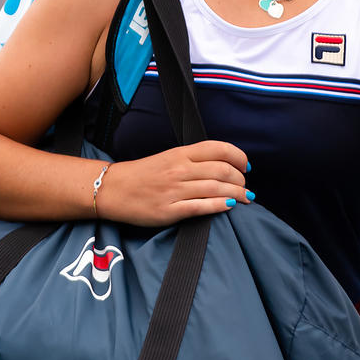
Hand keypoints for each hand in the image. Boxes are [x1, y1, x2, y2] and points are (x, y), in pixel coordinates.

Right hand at [98, 141, 250, 226]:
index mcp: (180, 153)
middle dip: (241, 180)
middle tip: (245, 186)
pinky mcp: (170, 210)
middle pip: (222, 170)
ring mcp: (175, 190)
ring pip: (216, 189)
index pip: (219, 149)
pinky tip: (230, 207)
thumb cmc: (143, 174)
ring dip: (237, 194)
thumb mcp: (168, 157)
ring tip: (245, 199)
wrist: (113, 189)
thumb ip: (193, 159)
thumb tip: (224, 166)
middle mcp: (179, 169)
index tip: (246, 166)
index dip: (239, 157)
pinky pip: (202, 207)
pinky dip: (220, 206)